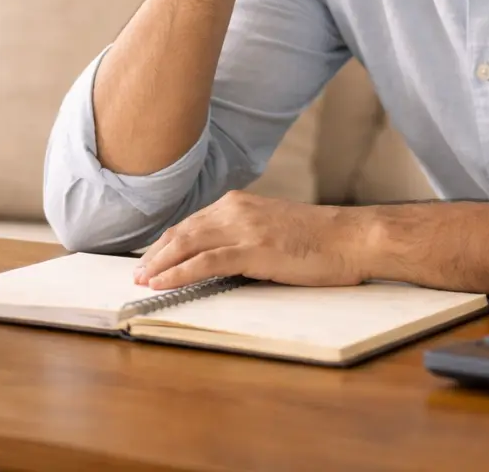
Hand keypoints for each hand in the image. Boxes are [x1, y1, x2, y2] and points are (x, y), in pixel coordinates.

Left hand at [133, 191, 368, 289]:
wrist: (351, 238)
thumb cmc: (319, 240)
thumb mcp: (273, 229)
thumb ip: (245, 236)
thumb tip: (222, 257)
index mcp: (240, 203)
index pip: (191, 223)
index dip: (166, 243)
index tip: (150, 258)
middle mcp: (236, 209)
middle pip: (182, 231)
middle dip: (155, 253)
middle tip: (137, 272)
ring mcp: (244, 228)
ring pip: (187, 244)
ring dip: (159, 264)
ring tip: (141, 280)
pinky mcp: (253, 249)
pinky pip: (204, 262)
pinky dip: (177, 273)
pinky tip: (161, 284)